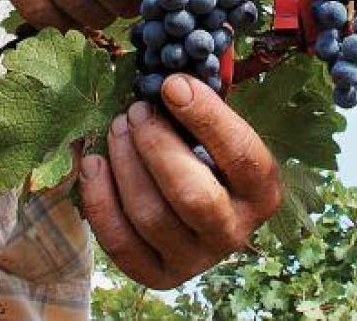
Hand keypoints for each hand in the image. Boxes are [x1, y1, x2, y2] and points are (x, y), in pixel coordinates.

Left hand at [78, 74, 282, 288]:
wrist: (196, 210)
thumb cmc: (207, 154)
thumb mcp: (218, 132)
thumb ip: (202, 108)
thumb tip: (167, 82)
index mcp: (262, 191)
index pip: (240, 155)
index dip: (205, 117)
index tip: (171, 85)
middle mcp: (234, 232)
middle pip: (192, 195)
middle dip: (156, 146)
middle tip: (135, 110)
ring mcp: (195, 260)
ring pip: (151, 216)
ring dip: (125, 164)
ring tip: (117, 127)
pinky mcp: (157, 275)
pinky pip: (120, 243)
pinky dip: (100, 199)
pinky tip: (94, 164)